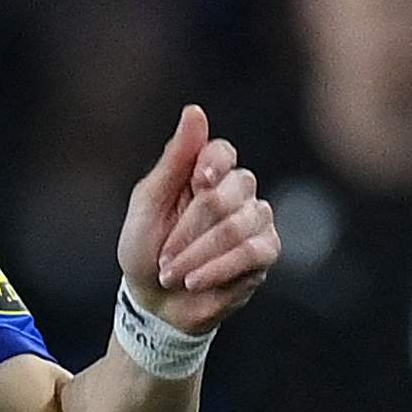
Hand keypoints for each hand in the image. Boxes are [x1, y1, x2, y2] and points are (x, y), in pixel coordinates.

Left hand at [117, 104, 276, 333]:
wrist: (153, 301)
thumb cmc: (145, 248)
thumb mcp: (148, 203)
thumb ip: (174, 158)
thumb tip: (194, 111)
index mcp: (205, 173)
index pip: (222, 152)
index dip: (213, 165)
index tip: (199, 182)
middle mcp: (237, 191)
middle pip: (228, 193)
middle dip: (189, 230)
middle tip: (163, 255)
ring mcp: (256, 221)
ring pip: (238, 226)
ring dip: (196, 255)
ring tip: (171, 274)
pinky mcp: (266, 252)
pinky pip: (251, 253)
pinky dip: (216, 269)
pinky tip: (193, 282)